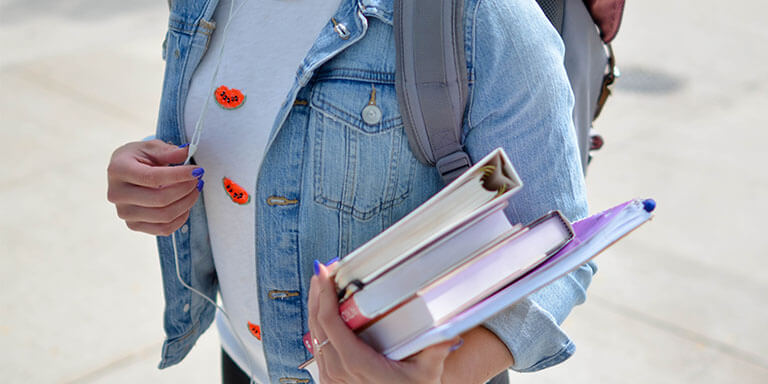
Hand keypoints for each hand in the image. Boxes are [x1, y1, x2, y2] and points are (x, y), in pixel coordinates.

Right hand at [107, 140, 203, 235]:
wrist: (125, 173)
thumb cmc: (138, 158)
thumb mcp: (151, 147)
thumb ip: (168, 151)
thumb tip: (186, 152)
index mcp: (118, 170)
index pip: (152, 177)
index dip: (179, 175)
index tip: (197, 170)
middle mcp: (117, 194)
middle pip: (160, 199)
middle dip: (186, 189)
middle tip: (198, 180)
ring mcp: (124, 213)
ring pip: (164, 216)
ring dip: (187, 203)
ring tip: (194, 190)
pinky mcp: (133, 225)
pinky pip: (164, 229)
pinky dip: (181, 218)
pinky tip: (186, 204)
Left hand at [308, 262, 459, 383]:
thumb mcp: (427, 374)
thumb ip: (436, 351)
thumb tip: (451, 333)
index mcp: (356, 364)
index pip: (330, 322)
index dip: (324, 295)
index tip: (325, 274)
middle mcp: (338, 371)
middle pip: (317, 324)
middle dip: (317, 294)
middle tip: (323, 271)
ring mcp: (331, 378)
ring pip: (314, 337)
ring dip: (316, 309)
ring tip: (322, 287)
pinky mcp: (330, 382)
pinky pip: (318, 350)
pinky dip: (319, 328)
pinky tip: (325, 316)